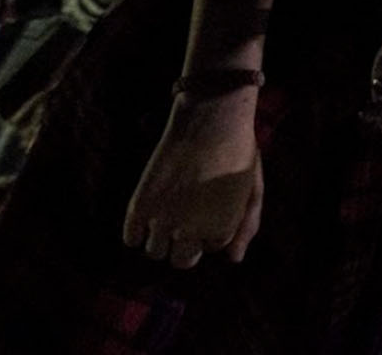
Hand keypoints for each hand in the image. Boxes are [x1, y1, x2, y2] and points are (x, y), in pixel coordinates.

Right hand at [122, 94, 264, 267]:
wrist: (212, 120)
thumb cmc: (236, 153)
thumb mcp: (252, 190)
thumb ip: (246, 228)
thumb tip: (233, 259)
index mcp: (222, 229)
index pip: (211, 246)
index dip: (212, 226)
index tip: (213, 201)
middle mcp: (191, 231)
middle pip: (181, 261)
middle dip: (185, 245)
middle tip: (187, 216)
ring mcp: (163, 220)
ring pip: (155, 251)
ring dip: (161, 236)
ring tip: (170, 208)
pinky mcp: (139, 205)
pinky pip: (130, 238)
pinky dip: (136, 230)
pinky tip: (149, 211)